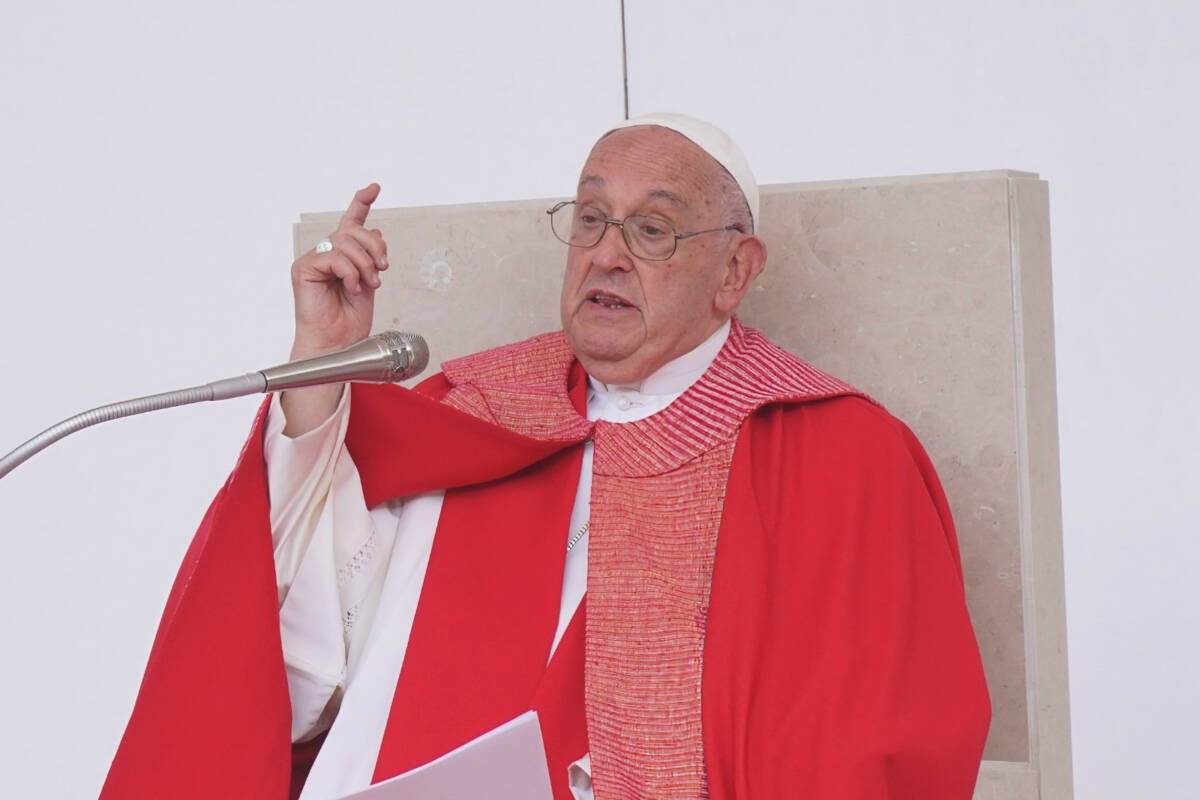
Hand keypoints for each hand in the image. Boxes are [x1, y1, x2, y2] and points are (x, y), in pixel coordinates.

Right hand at [289, 183, 388, 358]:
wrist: (337, 344)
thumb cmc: (349, 320)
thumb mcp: (369, 282)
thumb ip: (370, 257)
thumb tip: (377, 231)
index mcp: (342, 256)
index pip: (351, 222)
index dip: (361, 202)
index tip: (374, 187)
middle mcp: (326, 253)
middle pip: (353, 230)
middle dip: (375, 247)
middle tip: (382, 269)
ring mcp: (313, 259)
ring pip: (346, 241)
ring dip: (365, 264)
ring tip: (368, 284)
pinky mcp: (304, 268)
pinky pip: (334, 256)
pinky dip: (350, 272)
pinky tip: (352, 287)